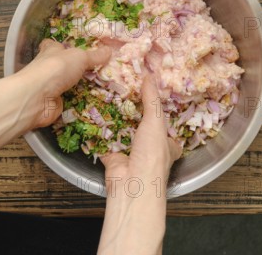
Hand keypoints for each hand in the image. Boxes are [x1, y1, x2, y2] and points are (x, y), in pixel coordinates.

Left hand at [7, 39, 110, 129]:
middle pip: (62, 67)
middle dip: (75, 69)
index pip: (53, 45)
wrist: (38, 98)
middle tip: (96, 70)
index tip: (72, 48)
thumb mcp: (79, 57)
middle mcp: (48, 68)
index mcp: (50, 51)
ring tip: (101, 88)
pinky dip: (79, 104)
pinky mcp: (54, 104)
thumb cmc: (56, 68)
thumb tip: (109, 50)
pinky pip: (70, 103)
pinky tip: (94, 104)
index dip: (61, 46)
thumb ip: (94, 56)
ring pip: (66, 86)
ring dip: (79, 88)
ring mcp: (50, 88)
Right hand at [101, 74, 181, 189]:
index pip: (166, 124)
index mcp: (168, 144)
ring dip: (115, 119)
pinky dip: (99, 131)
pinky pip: (104, 141)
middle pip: (142, 126)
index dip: (159, 110)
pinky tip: (93, 114)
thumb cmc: (152, 155)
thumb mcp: (156, 121)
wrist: (132, 184)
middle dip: (133, 112)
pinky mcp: (113, 158)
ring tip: (108, 96)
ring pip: (123, 132)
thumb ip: (151, 99)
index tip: (150, 93)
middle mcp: (150, 150)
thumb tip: (149, 76)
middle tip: (124, 90)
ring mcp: (131, 154)